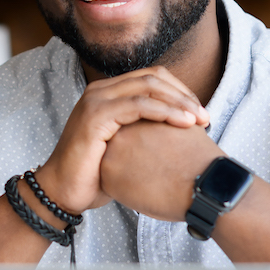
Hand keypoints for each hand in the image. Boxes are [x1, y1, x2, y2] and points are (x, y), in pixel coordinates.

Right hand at [34, 67, 209, 213]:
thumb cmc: (96, 175)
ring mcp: (96, 100)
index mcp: (108, 93)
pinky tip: (182, 123)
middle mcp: (101, 90)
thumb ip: (145, 131)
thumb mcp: (126, 147)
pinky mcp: (95, 115)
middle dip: (184, 95)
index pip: (152, 78)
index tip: (200, 113)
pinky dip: (164, 112)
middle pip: (153, 77)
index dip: (180, 91)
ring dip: (179, 102)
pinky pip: (138, 105)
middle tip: (205, 116)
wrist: (63, 192)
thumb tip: (181, 131)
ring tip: (200, 119)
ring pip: (148, 86)